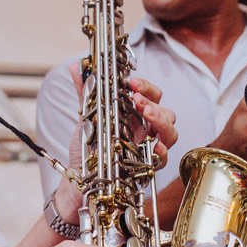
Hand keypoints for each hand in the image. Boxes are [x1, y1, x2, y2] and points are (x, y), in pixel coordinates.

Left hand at [55, 65, 178, 221]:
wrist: (78, 180)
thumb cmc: (87, 149)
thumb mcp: (85, 119)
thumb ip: (86, 93)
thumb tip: (75, 66)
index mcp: (136, 115)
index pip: (152, 95)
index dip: (146, 86)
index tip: (132, 82)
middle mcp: (146, 131)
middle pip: (166, 112)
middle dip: (154, 102)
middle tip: (137, 100)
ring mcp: (149, 149)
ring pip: (171, 133)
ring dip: (161, 122)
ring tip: (146, 114)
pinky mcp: (146, 169)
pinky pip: (163, 160)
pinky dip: (160, 152)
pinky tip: (153, 146)